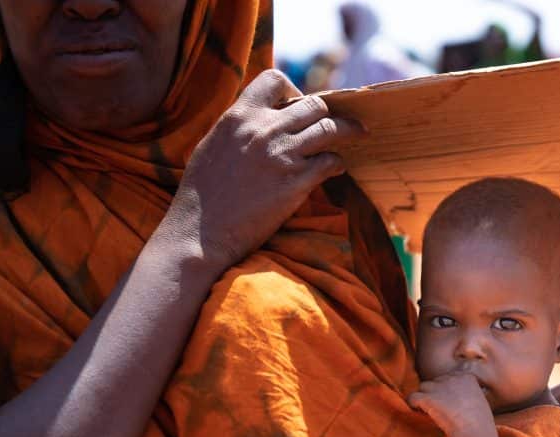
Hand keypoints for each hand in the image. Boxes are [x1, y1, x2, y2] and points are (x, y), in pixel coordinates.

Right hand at [162, 69, 365, 273]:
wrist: (201, 233)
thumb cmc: (201, 195)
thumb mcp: (213, 145)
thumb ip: (239, 128)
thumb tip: (259, 120)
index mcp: (238, 116)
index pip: (274, 79)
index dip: (292, 90)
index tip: (297, 104)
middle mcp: (263, 130)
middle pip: (312, 104)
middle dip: (325, 113)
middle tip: (332, 123)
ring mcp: (282, 155)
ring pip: (329, 128)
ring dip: (347, 130)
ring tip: (358, 133)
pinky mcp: (297, 182)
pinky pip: (330, 161)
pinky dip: (338, 163)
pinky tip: (337, 168)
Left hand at [408, 373, 492, 436]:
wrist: (475, 432)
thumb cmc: (479, 424)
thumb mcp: (478, 402)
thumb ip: (466, 395)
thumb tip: (454, 399)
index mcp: (466, 377)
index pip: (449, 378)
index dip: (447, 390)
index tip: (449, 403)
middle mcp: (452, 378)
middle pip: (436, 381)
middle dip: (436, 394)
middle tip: (440, 410)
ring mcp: (439, 386)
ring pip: (423, 387)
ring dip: (425, 398)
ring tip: (429, 412)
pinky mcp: (427, 397)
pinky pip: (412, 397)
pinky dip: (413, 405)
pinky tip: (418, 413)